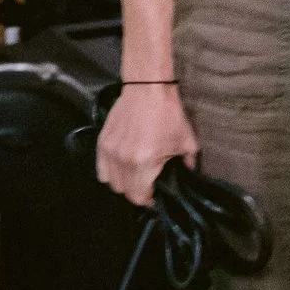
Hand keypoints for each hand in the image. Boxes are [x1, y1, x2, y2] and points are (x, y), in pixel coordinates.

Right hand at [96, 82, 200, 207]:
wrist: (148, 90)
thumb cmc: (168, 115)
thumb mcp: (186, 141)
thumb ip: (189, 163)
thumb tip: (188, 174)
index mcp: (143, 163)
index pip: (138, 197)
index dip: (147, 200)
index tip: (154, 195)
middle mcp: (123, 161)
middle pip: (123, 191)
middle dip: (136, 192)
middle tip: (146, 184)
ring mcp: (110, 151)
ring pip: (110, 182)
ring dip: (122, 183)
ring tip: (132, 175)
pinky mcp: (102, 142)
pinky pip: (101, 169)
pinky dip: (109, 172)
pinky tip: (120, 166)